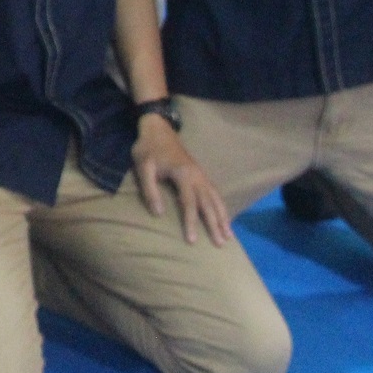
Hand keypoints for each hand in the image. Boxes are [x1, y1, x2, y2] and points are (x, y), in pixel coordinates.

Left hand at [130, 113, 232, 245]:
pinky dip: (221, 206)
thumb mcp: (143, 167)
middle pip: (208, 203)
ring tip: (229, 235)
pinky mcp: (201, 174)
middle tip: (220, 244)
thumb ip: (150, 190)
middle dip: (215, 225)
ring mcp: (201, 174)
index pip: (189, 203)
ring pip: (216, 198)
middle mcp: (197, 175)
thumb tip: (158, 214)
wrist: (158, 128)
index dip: (191, 223)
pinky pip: (215, 192)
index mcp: (183, 174)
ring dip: (223, 217)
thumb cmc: (148, 148)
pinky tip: (224, 217)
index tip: (192, 241)